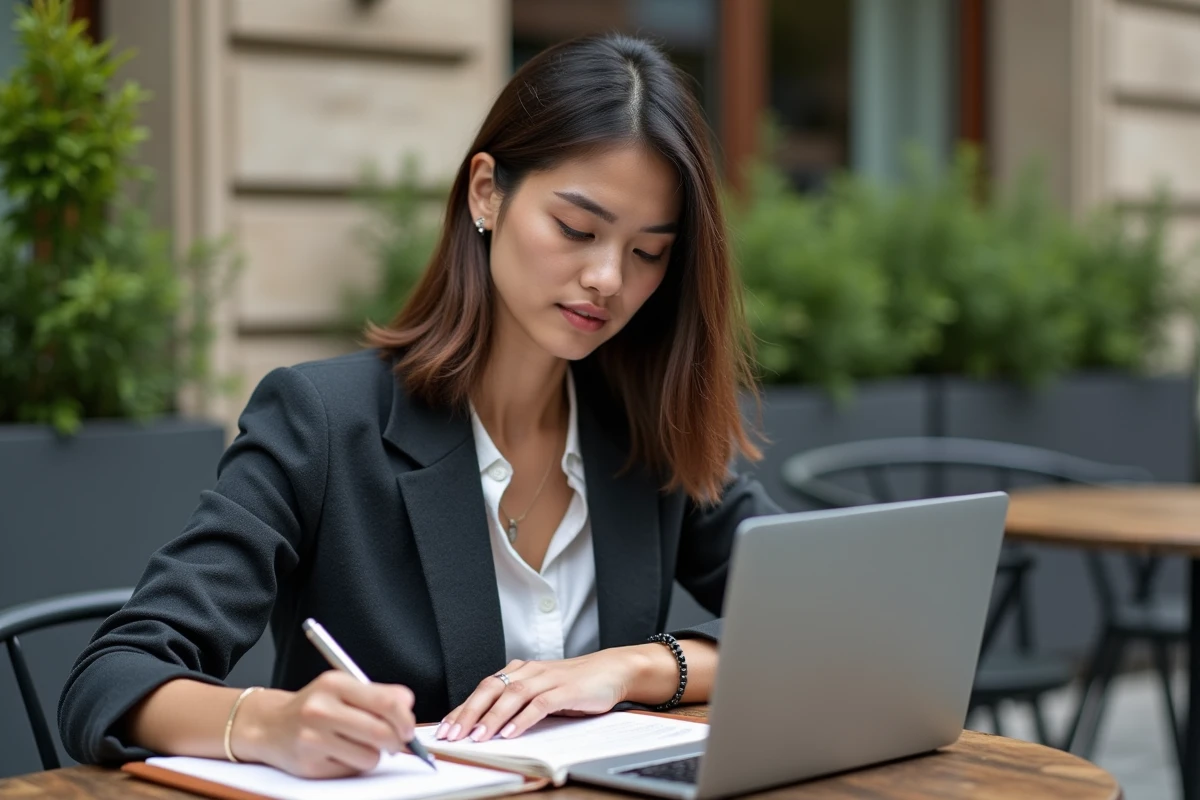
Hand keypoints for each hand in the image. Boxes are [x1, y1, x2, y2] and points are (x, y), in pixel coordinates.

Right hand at [233, 671, 416, 777]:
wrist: (268, 726)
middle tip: (395, 742)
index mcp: (334, 684)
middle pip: (381, 733)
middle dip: (396, 742)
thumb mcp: (342, 688)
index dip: (405, 718)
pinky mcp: (309, 766)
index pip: (386, 702)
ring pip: (369, 757)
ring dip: (373, 755)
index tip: (408, 727)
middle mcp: (321, 710)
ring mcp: (312, 739)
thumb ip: (377, 693)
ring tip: (359, 745)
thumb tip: (407, 703)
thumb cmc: (313, 707)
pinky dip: (353, 766)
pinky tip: (339, 754)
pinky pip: (351, 772)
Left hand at [435, 649, 643, 742]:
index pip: (484, 688)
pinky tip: (510, 732)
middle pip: (491, 689)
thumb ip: (517, 705)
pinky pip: (540, 704)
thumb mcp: (541, 692)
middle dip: (469, 712)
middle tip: (453, 734)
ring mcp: (547, 679)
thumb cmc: (575, 684)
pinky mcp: (566, 689)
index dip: (462, 708)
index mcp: (520, 671)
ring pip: (512, 695)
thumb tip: (486, 727)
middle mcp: (529, 671)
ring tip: (478, 736)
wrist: (611, 670)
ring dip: (492, 717)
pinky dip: (523, 719)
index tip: (445, 728)